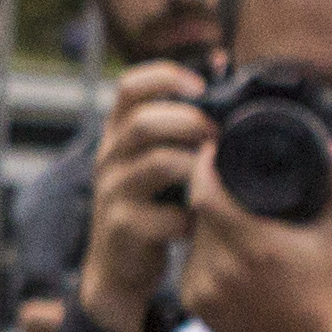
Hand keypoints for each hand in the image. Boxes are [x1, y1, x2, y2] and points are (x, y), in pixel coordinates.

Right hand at [74, 64, 212, 331]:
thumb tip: (221, 63)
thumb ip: (178, 122)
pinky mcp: (124, 229)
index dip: (165, 77)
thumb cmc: (148, 205)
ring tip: (214, 175)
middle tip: (218, 136)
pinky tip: (199, 220)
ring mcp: (114, 193)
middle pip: (143, 122)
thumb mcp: (152, 158)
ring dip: (195, 166)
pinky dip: (191, 216)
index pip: (129, 86)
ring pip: (157, 164)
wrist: (117, 268)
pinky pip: (166, 215)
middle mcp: (110, 158)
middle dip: (191, 123)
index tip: (200, 86)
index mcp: (118, 134)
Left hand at [175, 117, 331, 331]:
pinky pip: (189, 262)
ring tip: (228, 220)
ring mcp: (205, 287)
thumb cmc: (319, 292)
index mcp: (255, 246)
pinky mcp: (194, 302)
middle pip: (199, 212)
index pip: (206, 194)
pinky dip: (202, 252)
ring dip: (204, 224)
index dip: (203, 167)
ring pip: (192, 237)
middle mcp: (224, 267)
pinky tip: (222, 251)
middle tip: (226, 183)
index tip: (212, 150)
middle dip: (209, 194)